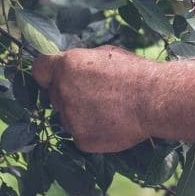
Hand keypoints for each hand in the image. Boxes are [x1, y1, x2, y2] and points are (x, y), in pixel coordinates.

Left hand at [33, 45, 150, 152]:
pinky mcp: (81, 140)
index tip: (56, 77)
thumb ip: (81, 62)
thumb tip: (71, 68)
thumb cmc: (135, 73)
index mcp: (67, 66)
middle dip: (70, 94)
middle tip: (96, 94)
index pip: (39, 69)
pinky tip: (112, 123)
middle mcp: (62, 92)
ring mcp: (70, 118)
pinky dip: (93, 131)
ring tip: (109, 109)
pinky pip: (80, 135)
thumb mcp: (106, 55)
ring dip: (81, 114)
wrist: (155, 100)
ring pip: (67, 117)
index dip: (48, 73)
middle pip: (55, 95)